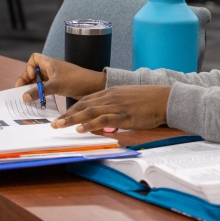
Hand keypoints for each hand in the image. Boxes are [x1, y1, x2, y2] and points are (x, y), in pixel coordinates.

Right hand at [16, 53, 105, 102]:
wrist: (93, 87)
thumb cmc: (75, 80)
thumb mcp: (55, 85)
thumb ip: (38, 91)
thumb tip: (23, 97)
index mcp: (50, 63)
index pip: (34, 59)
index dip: (29, 67)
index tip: (32, 77)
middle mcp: (51, 69)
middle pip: (33, 72)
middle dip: (27, 81)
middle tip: (22, 93)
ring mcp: (55, 78)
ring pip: (39, 82)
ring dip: (33, 89)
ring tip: (28, 99)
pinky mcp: (59, 86)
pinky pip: (46, 89)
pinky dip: (41, 94)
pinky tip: (39, 101)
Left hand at [51, 85, 171, 132]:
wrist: (164, 98)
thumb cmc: (149, 99)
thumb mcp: (129, 98)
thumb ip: (116, 106)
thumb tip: (107, 119)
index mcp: (112, 91)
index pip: (86, 100)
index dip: (72, 109)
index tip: (62, 116)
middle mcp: (111, 96)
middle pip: (84, 105)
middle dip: (67, 115)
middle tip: (54, 123)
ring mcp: (117, 105)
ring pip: (89, 111)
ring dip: (73, 119)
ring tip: (60, 126)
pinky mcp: (124, 115)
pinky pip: (103, 119)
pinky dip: (90, 124)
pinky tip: (81, 129)